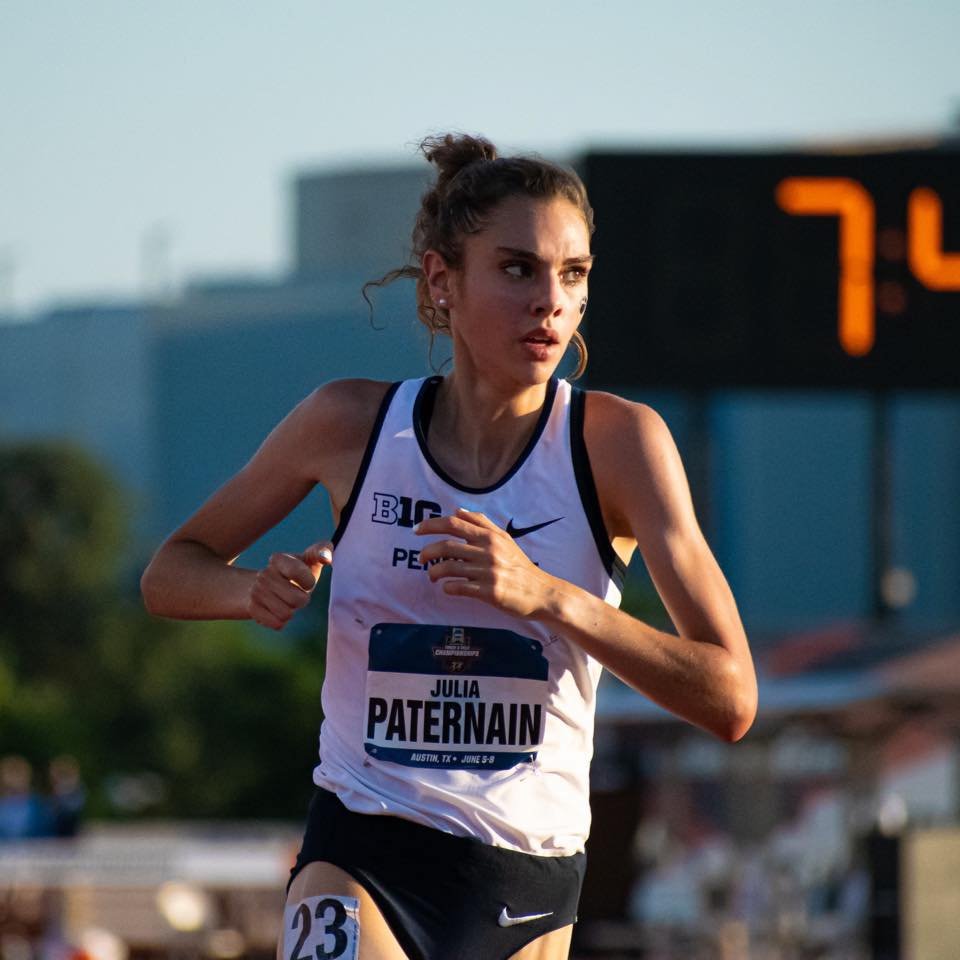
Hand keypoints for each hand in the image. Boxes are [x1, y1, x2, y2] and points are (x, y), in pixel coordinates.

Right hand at [248, 541, 332, 630]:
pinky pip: (277, 624)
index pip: (296, 572)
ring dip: (291, 611)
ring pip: (286, 614)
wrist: (269, 588)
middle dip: (302, 600)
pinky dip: (281, 621)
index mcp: (278, 559)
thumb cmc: (299, 573)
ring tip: (286, 602)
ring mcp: (255, 592)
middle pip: (296, 599)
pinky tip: (277, 611)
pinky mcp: (252, 609)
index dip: (308, 582)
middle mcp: (264, 574)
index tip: (307, 581)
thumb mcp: (310, 560)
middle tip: (297, 593)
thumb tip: (326, 559)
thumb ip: (323, 550)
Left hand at [415, 508, 555, 618]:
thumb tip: (457, 510)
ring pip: (449, 567)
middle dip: (428, 551)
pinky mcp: (489, 592)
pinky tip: (447, 587)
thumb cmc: (519, 565)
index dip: (431, 524)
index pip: (454, 523)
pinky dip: (447, 587)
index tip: (417, 530)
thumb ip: (481, 523)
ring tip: (432, 576)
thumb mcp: (504, 539)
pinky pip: (458, 587)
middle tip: (421, 558)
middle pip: (447, 546)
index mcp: (490, 536)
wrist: (540, 592)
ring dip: (434, 572)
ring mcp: (489, 572)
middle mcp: (488, 551)